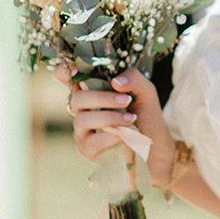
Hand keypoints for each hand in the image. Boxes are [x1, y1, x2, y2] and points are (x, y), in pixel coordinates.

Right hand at [57, 66, 176, 185]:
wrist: (155, 145)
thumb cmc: (145, 115)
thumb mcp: (145, 91)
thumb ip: (133, 78)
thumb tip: (115, 82)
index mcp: (91, 90)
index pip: (64, 77)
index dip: (64, 71)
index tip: (77, 69)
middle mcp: (82, 109)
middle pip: (76, 98)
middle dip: (102, 97)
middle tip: (126, 100)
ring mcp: (82, 130)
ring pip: (83, 119)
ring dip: (109, 118)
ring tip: (131, 119)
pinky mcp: (87, 149)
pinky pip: (91, 141)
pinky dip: (110, 136)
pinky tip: (125, 135)